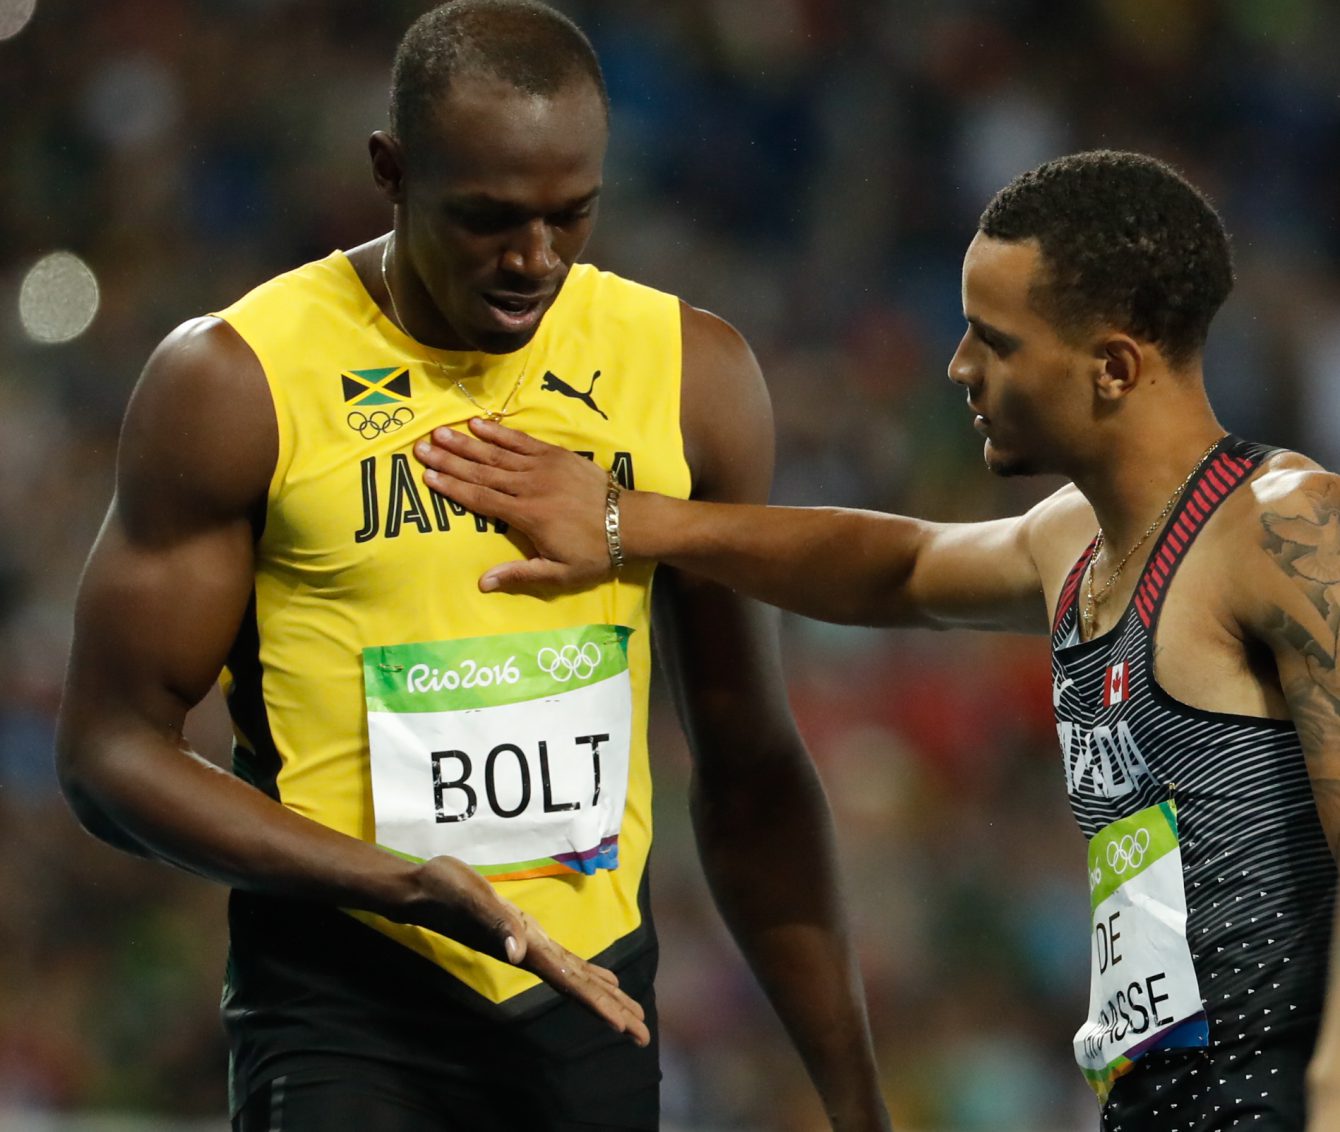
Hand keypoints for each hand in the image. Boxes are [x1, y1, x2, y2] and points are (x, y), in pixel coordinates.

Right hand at [405, 854, 649, 1046]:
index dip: (597, 1004)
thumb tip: (516, 953)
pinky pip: (564, 960)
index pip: (569, 983)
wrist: (422, 890)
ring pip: (575, 977)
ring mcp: (530, 945)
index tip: (625, 1027)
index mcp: (526, 949)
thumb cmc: (446, 891)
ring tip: (631, 1014)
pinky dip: (586, 971)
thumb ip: (495, 925)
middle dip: (611, 1009)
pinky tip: (602, 977)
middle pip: (578, 988)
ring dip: (603, 996)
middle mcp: (531, 953)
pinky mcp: (525, 932)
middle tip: (643, 1034)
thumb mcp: (472, 901)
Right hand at [414, 418, 614, 592]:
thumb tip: (482, 584)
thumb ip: (519, 575)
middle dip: (449, 460)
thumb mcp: (558, 573)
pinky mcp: (556, 455)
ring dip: (466, 443)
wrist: (629, 523)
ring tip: (440, 433)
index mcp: (527, 516)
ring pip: (497, 453)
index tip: (427, 477)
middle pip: (482, 472)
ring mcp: (543, 467)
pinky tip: (479, 424)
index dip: (452, 488)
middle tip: (421, 448)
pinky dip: (499, 432)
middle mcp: (530, 487)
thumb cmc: (593, 552)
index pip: (481, 499)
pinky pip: (522, 441)